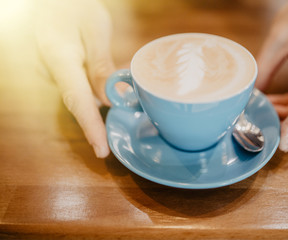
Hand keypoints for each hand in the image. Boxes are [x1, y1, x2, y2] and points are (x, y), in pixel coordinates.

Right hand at [35, 0, 114, 157]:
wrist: (52, 1)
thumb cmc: (74, 6)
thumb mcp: (94, 27)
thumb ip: (100, 64)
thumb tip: (110, 99)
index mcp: (59, 57)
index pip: (77, 100)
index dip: (90, 127)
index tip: (102, 150)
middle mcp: (51, 70)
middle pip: (79, 103)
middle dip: (101, 117)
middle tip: (127, 120)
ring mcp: (52, 72)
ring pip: (81, 96)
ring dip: (102, 99)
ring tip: (125, 97)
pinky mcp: (59, 72)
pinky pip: (79, 87)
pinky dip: (96, 90)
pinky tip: (112, 85)